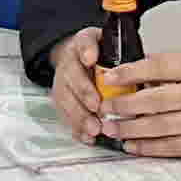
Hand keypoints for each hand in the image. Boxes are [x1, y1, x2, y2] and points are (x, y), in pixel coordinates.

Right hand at [45, 28, 107, 143]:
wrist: (80, 60)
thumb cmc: (98, 54)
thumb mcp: (109, 43)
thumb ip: (118, 50)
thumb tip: (116, 63)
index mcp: (81, 46)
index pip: (83, 45)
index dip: (87, 52)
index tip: (91, 60)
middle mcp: (67, 65)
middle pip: (71, 78)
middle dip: (83, 94)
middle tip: (96, 107)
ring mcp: (62, 84)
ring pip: (66, 100)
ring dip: (79, 116)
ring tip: (93, 129)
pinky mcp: (63, 102)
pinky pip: (66, 116)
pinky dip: (76, 129)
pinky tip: (86, 137)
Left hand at [102, 53, 180, 158]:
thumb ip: (179, 68)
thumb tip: (141, 74)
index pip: (160, 67)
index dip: (131, 72)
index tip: (109, 76)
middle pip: (154, 100)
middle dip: (123, 105)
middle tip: (103, 108)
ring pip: (159, 126)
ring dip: (130, 129)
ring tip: (110, 128)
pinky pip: (173, 147)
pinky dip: (149, 148)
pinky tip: (132, 146)